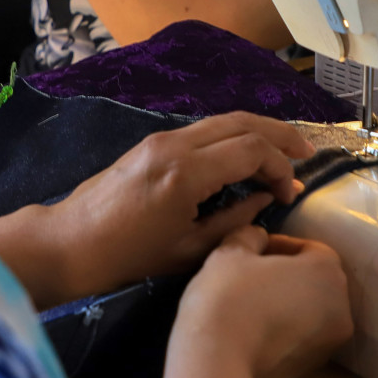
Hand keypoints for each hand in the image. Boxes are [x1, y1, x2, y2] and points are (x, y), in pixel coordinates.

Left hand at [45, 111, 315, 300]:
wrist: (70, 242)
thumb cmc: (128, 257)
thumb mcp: (189, 250)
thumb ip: (234, 221)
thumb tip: (266, 199)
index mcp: (185, 173)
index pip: (250, 149)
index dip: (279, 167)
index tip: (290, 193)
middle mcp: (176, 144)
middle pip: (241, 122)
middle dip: (279, 134)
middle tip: (307, 153)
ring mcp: (162, 138)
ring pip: (223, 120)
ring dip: (258, 131)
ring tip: (285, 149)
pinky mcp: (153, 142)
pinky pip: (204, 130)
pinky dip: (233, 136)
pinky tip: (247, 154)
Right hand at [173, 226, 353, 377]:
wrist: (218, 366)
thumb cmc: (228, 297)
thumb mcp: (231, 253)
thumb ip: (250, 237)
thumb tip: (257, 239)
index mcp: (328, 272)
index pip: (309, 248)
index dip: (278, 245)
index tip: (251, 250)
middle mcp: (340, 309)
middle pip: (314, 281)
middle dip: (285, 275)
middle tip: (249, 274)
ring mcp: (328, 345)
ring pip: (308, 313)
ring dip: (284, 304)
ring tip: (248, 303)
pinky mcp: (310, 372)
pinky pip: (298, 340)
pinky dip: (281, 331)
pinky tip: (251, 331)